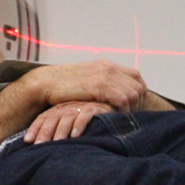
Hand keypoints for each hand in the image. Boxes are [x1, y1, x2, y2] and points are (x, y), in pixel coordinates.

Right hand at [25, 60, 146, 112]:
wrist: (46, 83)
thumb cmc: (63, 87)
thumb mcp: (86, 81)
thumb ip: (100, 84)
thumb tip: (112, 97)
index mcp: (107, 65)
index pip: (136, 77)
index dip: (139, 93)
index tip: (134, 107)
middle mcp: (109, 67)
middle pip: (138, 85)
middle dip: (139, 103)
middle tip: (132, 116)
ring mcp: (104, 75)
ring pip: (134, 93)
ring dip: (132, 108)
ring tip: (124, 118)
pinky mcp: (99, 85)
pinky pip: (123, 99)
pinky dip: (123, 110)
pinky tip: (116, 116)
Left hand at [26, 101, 112, 143]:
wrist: (111, 105)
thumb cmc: (89, 120)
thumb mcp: (71, 123)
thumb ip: (59, 130)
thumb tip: (42, 145)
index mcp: (60, 108)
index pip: (44, 117)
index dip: (35, 128)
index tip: (28, 141)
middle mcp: (69, 106)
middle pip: (53, 118)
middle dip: (45, 132)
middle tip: (39, 146)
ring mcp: (82, 106)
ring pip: (67, 117)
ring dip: (61, 130)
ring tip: (56, 143)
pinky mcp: (96, 107)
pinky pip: (86, 116)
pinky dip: (79, 125)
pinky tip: (75, 136)